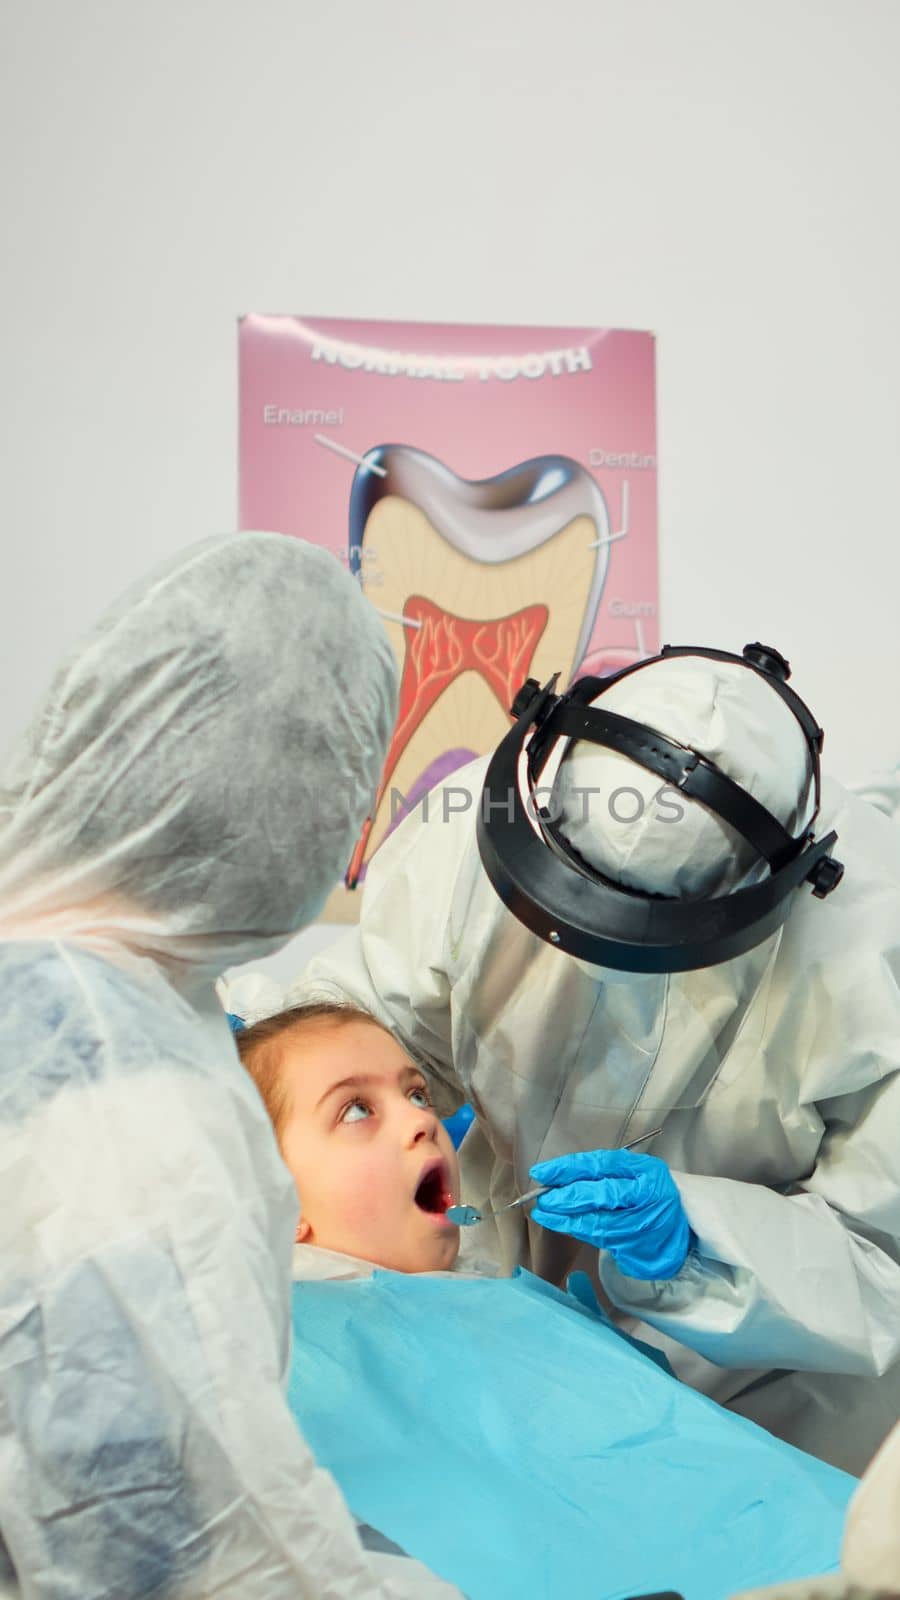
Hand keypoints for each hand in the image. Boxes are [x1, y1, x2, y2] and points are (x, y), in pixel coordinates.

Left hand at [529, 1147, 692, 1280]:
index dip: (568, 1168)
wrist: (682, 1226)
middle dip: (567, 1197)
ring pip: (597, 1222)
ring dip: (565, 1219)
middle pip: (601, 1195)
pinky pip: (600, 1238)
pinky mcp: (634, 1248)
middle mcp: (645, 1197)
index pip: (601, 1165)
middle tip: (542, 1197)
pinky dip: (578, 1230)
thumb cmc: (649, 1190)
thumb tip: (559, 1176)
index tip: (541, 1172)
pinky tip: (562, 1225)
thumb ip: (603, 1170)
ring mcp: (641, 1225)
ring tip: (543, 1213)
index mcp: (645, 1170)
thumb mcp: (635, 1170)